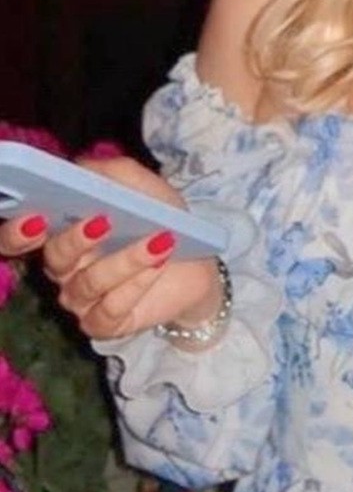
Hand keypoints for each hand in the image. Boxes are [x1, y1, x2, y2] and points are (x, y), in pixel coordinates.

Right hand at [0, 156, 220, 342]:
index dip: (17, 232)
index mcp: (61, 232)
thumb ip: (111, 172)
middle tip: (102, 221)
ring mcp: (81, 299)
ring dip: (125, 260)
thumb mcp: (141, 187)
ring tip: (157, 240)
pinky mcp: (104, 324)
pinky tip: (157, 265)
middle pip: (55, 258)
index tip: (35, 217)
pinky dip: (136, 286)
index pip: (19, 237)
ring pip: (88, 283)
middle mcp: (63, 268)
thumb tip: (80, 167)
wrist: (197, 262)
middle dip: (76, 239)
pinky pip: (109, 310)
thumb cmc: (159, 220)